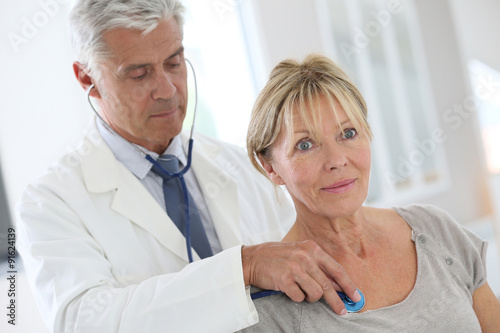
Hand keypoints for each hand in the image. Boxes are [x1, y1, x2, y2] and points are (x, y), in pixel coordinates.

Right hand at [241, 240, 359, 315]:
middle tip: (342, 311)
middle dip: (337, 301)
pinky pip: (300, 297)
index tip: (355, 296)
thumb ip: (319, 267)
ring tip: (301, 290)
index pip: (336, 269)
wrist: (252, 258)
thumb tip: (339, 286)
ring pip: (315, 293)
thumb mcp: (300, 255)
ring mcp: (295, 268)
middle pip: (328, 285)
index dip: (348, 285)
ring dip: (310, 297)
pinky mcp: (285, 279)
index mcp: (312, 248)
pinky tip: (289, 289)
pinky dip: (297, 297)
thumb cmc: (277, 257)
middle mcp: (305, 256)